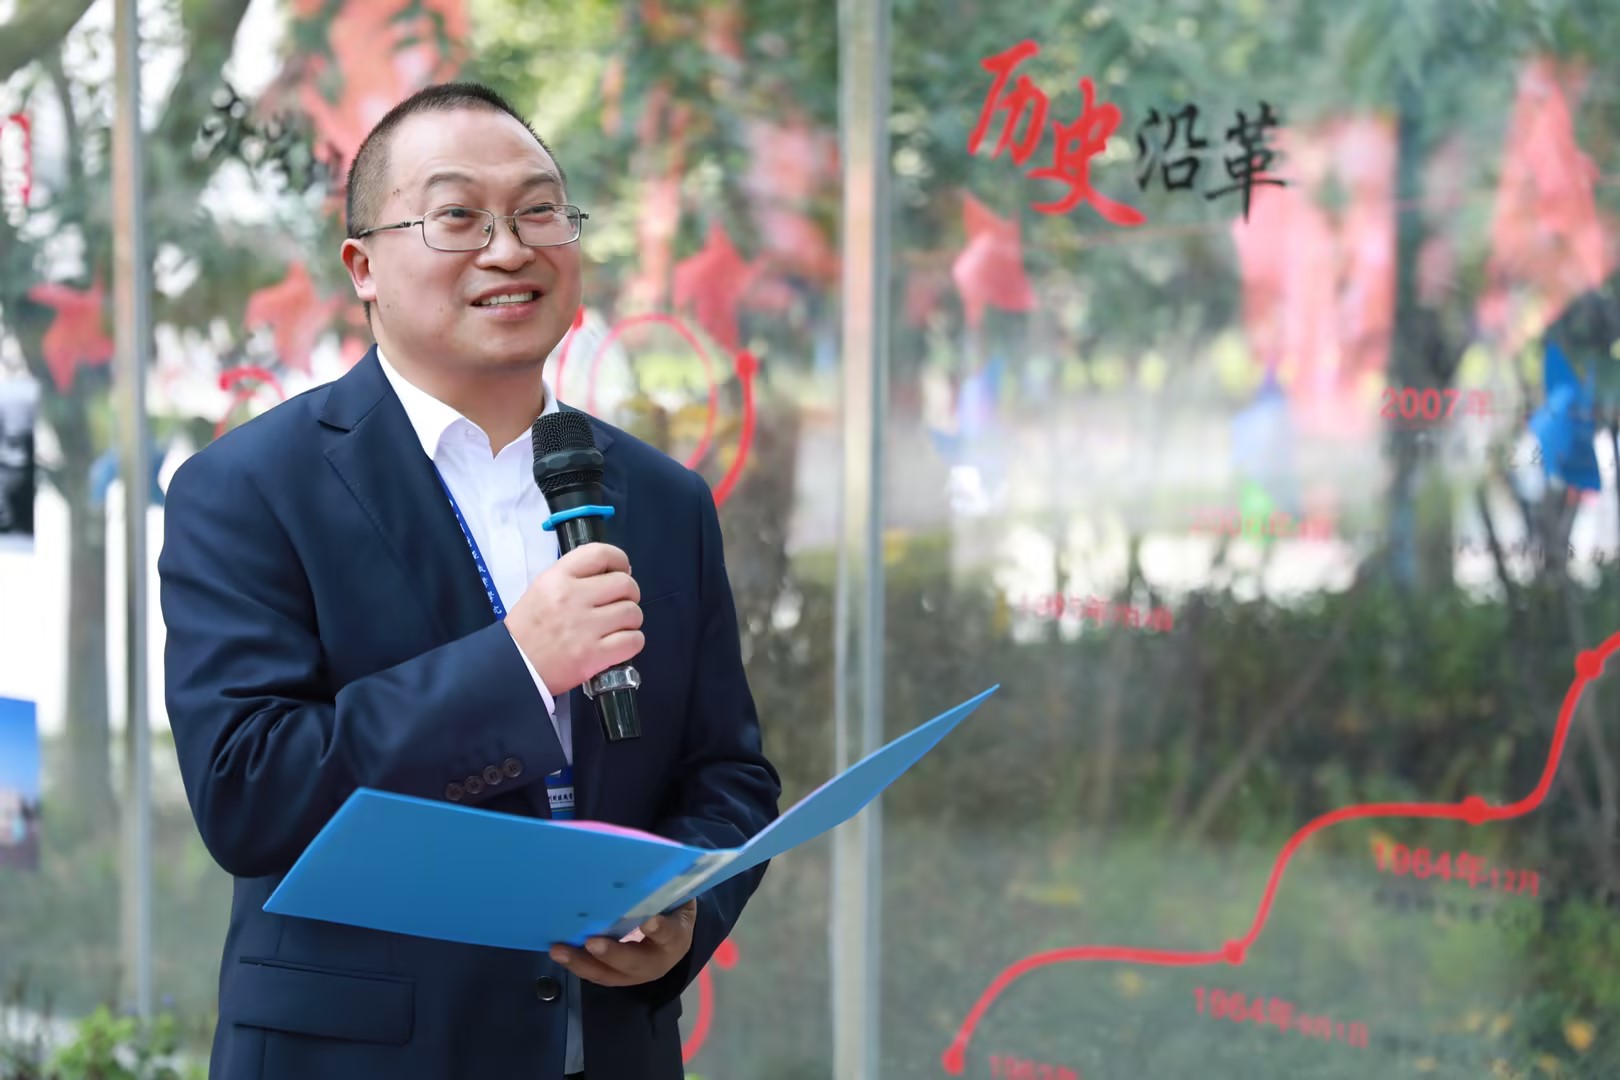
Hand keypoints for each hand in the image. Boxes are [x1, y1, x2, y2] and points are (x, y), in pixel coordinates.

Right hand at [505, 542, 642, 695]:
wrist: (514, 668)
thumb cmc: (528, 630)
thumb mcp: (542, 589)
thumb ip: (574, 577)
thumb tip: (613, 573)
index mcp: (557, 579)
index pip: (601, 553)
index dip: (619, 560)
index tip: (622, 571)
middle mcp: (572, 598)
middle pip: (626, 584)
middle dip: (629, 594)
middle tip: (618, 604)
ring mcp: (584, 628)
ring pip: (633, 613)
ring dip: (630, 621)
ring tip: (615, 627)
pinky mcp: (594, 655)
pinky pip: (634, 641)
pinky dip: (632, 642)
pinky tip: (618, 643)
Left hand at [549, 900, 697, 987]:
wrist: (674, 939)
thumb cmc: (671, 910)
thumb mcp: (675, 898)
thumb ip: (661, 888)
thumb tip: (638, 866)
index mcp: (676, 938)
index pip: (671, 934)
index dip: (660, 930)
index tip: (649, 921)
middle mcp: (657, 962)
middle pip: (635, 962)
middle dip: (612, 954)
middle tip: (592, 942)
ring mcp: (635, 974)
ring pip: (609, 974)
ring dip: (582, 963)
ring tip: (559, 950)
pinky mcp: (616, 976)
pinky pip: (596, 974)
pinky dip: (577, 964)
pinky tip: (558, 952)